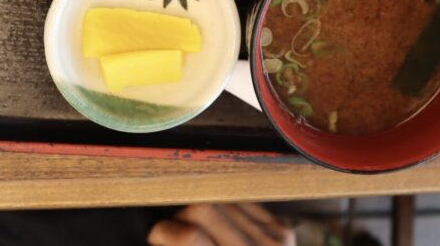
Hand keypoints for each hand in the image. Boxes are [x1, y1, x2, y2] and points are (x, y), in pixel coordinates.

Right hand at [148, 203, 294, 245]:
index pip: (189, 236)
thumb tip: (158, 235)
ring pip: (220, 200)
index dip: (164, 231)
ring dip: (204, 211)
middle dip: (181, 216)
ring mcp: (273, 239)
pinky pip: (242, 203)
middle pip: (202, 208)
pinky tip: (223, 227)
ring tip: (202, 230)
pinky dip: (226, 211)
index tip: (156, 236)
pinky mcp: (283, 230)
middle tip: (176, 231)